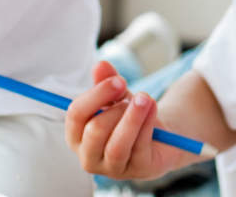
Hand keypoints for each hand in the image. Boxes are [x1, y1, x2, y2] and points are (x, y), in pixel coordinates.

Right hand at [66, 61, 183, 180]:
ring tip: (145, 98)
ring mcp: (113, 168)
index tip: (118, 80)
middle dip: (115, 108)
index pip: (76, 115)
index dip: (96, 95)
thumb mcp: (118, 96)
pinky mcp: (138, 170)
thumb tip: (101, 65)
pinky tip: (153, 108)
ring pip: (117, 146)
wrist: (159, 136)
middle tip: (131, 94)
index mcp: (77, 136)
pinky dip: (147, 123)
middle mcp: (89, 156)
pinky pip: (139, 148)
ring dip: (132, 118)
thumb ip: (107, 81)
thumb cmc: (129, 116)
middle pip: (95, 131)